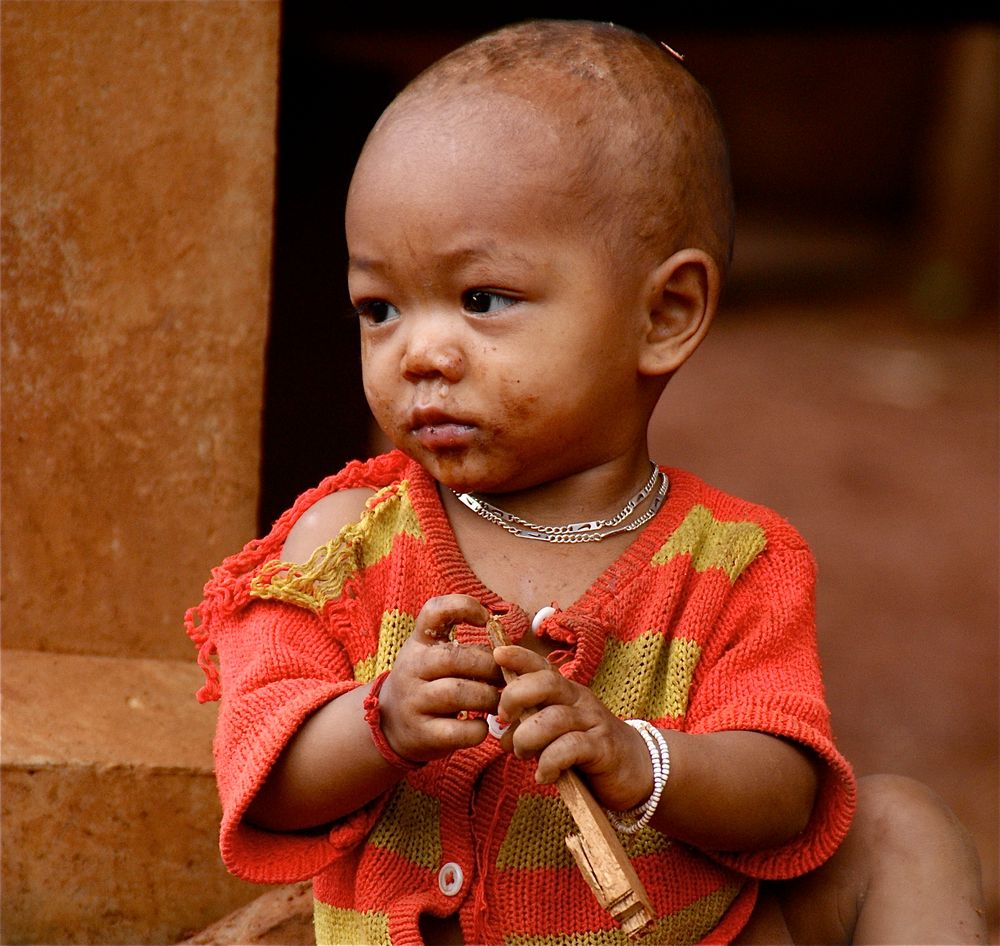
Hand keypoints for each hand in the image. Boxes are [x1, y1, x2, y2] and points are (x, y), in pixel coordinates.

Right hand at [378, 594, 501, 763]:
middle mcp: (412, 667)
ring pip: (457, 693)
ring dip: (488, 698)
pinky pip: (456, 731)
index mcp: (419, 642)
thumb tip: (508, 647)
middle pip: (455, 658)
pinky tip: (482, 727)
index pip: (434, 611)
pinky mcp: (421, 733)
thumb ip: (462, 646)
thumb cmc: (426, 683)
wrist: (390, 725)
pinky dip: (477, 730)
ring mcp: (413, 701)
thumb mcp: (432, 655)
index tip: (486, 618)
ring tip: (499, 702)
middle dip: (490, 666)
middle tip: (507, 677)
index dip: (463, 606)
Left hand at [494, 645, 651, 811]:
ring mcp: (593, 722)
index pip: (542, 666)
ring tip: (522, 754)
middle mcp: (579, 700)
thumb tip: (501, 736)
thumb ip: (531, 728)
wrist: (638, 769)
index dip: (520, 657)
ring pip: (553, 719)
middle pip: (546, 683)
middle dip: (516, 696)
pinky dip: (549, 762)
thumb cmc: (589, 749)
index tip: (498, 654)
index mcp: (566, 692)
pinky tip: (544, 775)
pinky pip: (570, 748)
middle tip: (504, 718)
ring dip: (528, 738)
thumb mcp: (557, 734)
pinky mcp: (603, 748)